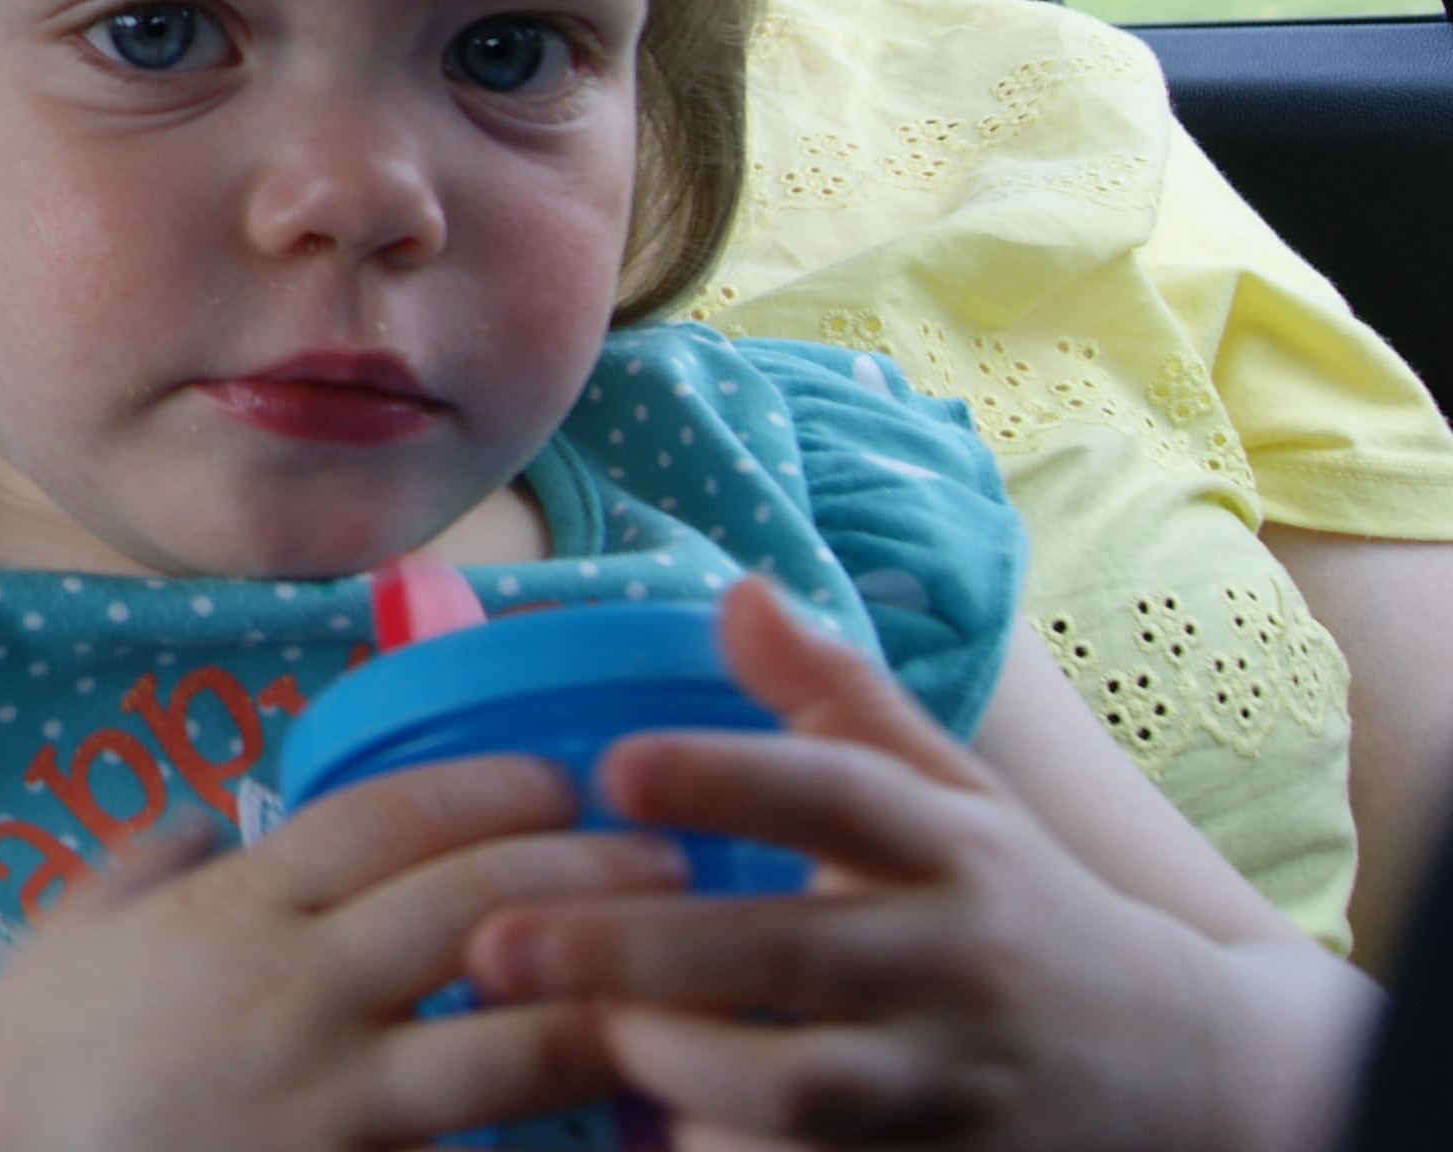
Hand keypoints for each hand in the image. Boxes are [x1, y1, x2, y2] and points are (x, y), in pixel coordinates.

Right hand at [0, 753, 683, 1151]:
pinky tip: (618, 1132)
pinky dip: (546, 1146)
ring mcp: (321, 1098)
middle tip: (677, 859)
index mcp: (233, 909)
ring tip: (686, 987)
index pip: (384, 817)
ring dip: (605, 1006)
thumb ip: (151, 862)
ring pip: (505, 1042)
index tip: (562, 778)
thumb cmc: (28, 1053)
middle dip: (587, 876)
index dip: (486, 788)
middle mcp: (291, 988)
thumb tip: (206, 815)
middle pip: (471, 906)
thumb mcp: (77, 926)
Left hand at [465, 580, 1374, 1150]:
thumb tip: (736, 589)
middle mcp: (956, 956)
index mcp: (952, 843)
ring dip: (685, 1066)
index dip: (729, 777)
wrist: (1186, 1070)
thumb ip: (838, 698)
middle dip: (638, 951)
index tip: (613, 764)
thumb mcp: (954, 794)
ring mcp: (958, 1077)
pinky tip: (662, 1136)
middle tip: (499, 941)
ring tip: (590, 1037)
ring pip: (808, 1087)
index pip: (842, 794)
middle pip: (792, 950)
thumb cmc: (1016, 906)